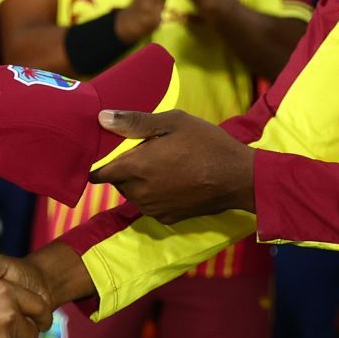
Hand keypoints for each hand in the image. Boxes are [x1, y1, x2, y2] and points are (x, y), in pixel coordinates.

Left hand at [89, 108, 253, 222]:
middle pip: (117, 181)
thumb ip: (134, 122)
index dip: (99, 162)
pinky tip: (173, 180)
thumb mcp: (173, 122)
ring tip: (162, 164)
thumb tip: (102, 118)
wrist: (240, 179)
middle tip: (147, 151)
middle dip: (124, 168)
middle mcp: (139, 193)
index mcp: (136, 168)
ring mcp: (153, 209)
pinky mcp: (167, 218)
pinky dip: (154, 194)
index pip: (99, 172)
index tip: (106, 152)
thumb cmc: (207, 144)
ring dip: (139, 181)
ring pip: (132, 194)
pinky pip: (149, 205)